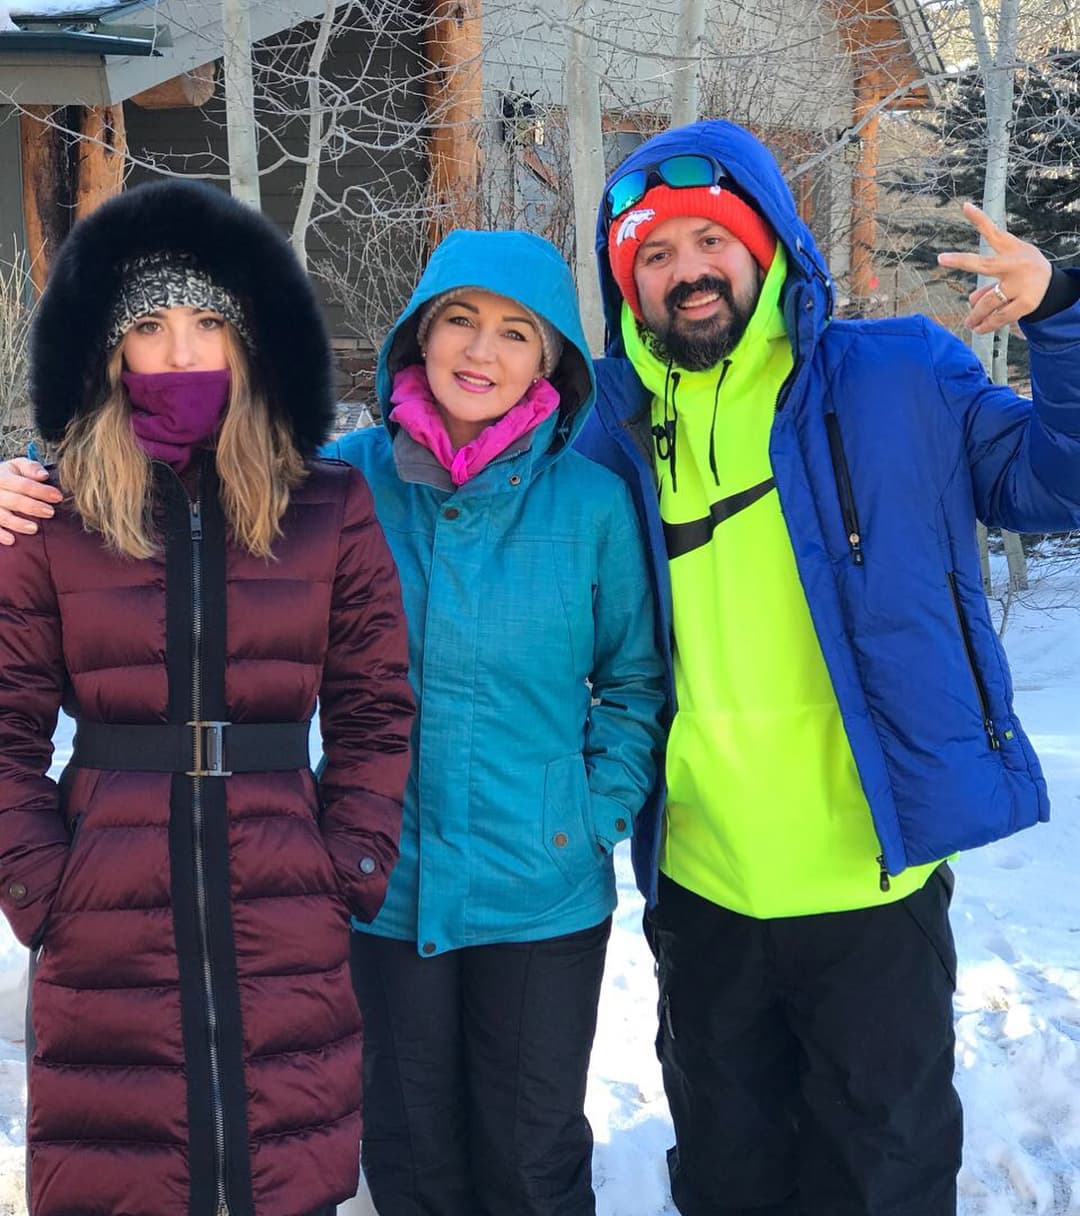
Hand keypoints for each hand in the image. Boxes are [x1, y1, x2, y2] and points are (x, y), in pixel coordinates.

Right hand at [0, 458, 61, 545]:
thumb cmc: (9, 476)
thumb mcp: (17, 466)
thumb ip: (31, 468)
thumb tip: (44, 476)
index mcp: (2, 477)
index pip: (24, 484)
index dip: (41, 491)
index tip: (58, 497)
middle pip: (14, 500)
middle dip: (33, 507)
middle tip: (50, 513)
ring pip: (2, 516)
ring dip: (18, 523)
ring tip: (34, 529)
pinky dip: (1, 534)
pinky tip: (12, 540)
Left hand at [937, 202, 1051, 334]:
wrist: (1055, 287)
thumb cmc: (1024, 273)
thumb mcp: (1009, 268)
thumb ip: (989, 281)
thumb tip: (972, 300)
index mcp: (1012, 250)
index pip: (993, 232)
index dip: (979, 219)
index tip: (965, 206)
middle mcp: (1015, 263)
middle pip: (984, 264)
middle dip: (961, 261)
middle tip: (941, 259)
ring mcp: (1021, 283)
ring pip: (988, 301)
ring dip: (975, 314)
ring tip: (968, 322)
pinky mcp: (1026, 303)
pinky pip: (999, 316)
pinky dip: (986, 324)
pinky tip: (977, 329)